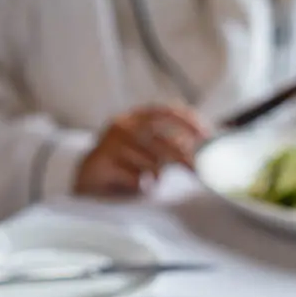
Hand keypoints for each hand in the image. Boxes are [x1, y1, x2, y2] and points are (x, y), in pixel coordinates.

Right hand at [75, 105, 208, 195]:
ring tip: (153, 180)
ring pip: (149, 161)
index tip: (207, 135)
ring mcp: (110, 143)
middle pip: (161, 139)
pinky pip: (133, 177)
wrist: (88, 175)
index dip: (189, 121)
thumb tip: (202, 150)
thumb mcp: (148, 148)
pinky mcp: (102, 162)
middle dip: (182, 156)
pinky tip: (137, 185)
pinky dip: (140, 184)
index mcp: (137, 116)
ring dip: (156, 175)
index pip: (167, 111)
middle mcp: (123, 125)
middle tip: (196, 170)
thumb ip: (170, 145)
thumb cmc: (124, 162)